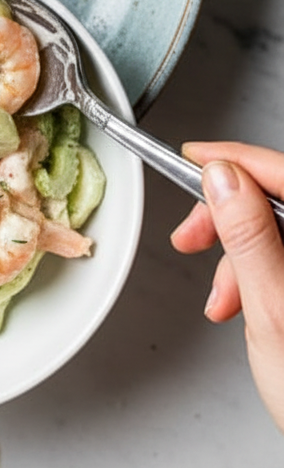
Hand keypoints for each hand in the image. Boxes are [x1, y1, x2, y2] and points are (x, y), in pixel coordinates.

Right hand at [171, 141, 283, 431]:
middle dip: (228, 218)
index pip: (283, 173)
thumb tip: (225, 179)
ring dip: (238, 257)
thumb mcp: (274, 309)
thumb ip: (249, 236)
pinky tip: (242, 306)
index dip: (234, 160)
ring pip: (279, 232)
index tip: (195, 158)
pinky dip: (257, 276)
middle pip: (280, 200)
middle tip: (192, 238)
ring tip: (220, 297)